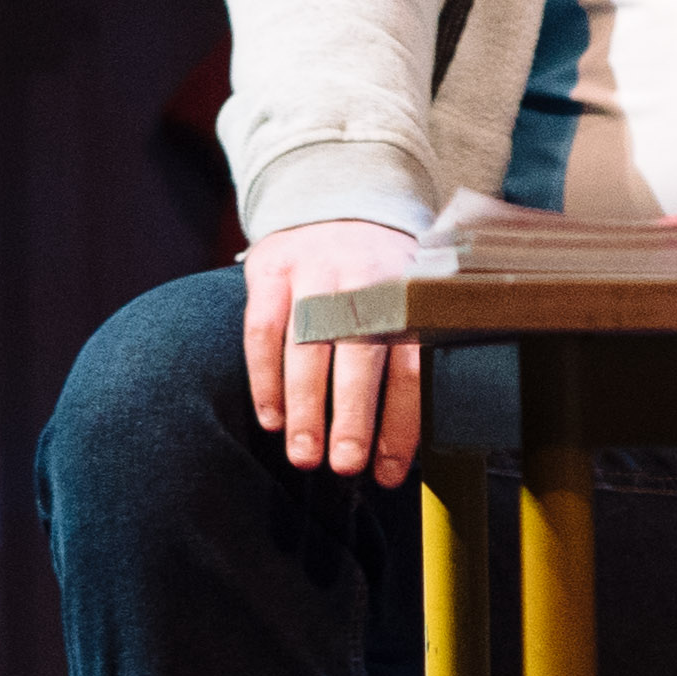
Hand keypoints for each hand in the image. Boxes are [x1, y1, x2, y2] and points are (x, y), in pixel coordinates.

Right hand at [242, 218, 433, 488]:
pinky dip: (265, 378)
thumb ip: (413, 355)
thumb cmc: (381, 278)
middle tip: (345, 467)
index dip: (401, 423)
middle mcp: (365, 284)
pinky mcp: (272, 270)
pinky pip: (263, 331)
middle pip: (359, 358)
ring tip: (303, 456)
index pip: (411, 368)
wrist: (337, 204)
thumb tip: (413, 442)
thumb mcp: (412, 302)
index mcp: (410, 298)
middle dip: (353, 417)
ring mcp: (316, 275)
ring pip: (307, 348)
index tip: (390, 471)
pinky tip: (271, 418)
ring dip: (305, 408)